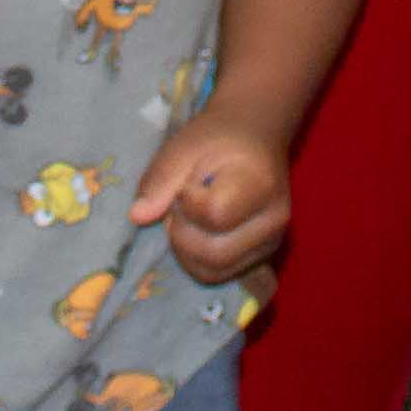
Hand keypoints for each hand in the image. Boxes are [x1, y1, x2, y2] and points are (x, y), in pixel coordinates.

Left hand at [128, 118, 294, 286]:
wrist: (253, 136)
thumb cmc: (218, 137)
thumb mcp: (184, 145)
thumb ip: (161, 179)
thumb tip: (137, 216)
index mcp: (260, 184)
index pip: (215, 215)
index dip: (189, 202)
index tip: (188, 182)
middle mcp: (273, 221)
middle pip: (214, 254)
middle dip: (182, 233)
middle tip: (180, 203)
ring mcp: (270, 244)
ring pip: (213, 271)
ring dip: (185, 249)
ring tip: (189, 216)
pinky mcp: (261, 258)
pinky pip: (218, 274)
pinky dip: (196, 260)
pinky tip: (197, 231)